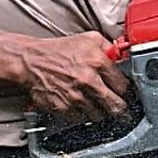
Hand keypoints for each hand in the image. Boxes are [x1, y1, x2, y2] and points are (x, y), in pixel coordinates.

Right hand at [4, 31, 129, 118]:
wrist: (30, 62)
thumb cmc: (58, 50)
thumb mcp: (88, 39)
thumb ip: (109, 47)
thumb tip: (124, 57)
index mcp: (97, 62)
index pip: (124, 86)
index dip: (127, 92)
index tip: (126, 94)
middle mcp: (88, 80)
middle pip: (116, 107)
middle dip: (120, 110)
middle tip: (121, 110)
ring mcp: (76, 96)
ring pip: (99, 116)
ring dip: (100, 112)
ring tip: (95, 104)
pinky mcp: (64, 108)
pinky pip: (81, 119)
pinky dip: (82, 115)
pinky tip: (79, 105)